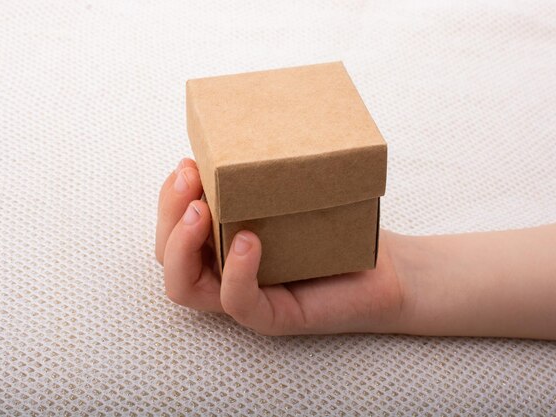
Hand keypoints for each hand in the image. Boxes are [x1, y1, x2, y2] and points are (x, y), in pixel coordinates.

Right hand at [156, 158, 408, 335]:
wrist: (389, 268)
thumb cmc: (339, 226)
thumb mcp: (294, 191)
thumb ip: (263, 171)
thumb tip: (245, 119)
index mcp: (222, 242)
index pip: (173, 227)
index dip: (169, 196)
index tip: (189, 161)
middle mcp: (224, 270)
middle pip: (166, 254)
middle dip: (168, 212)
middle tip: (190, 176)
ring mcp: (245, 296)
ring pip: (184, 286)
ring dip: (181, 245)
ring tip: (200, 211)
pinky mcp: (273, 316)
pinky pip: (237, 302)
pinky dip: (236, 271)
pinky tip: (249, 240)